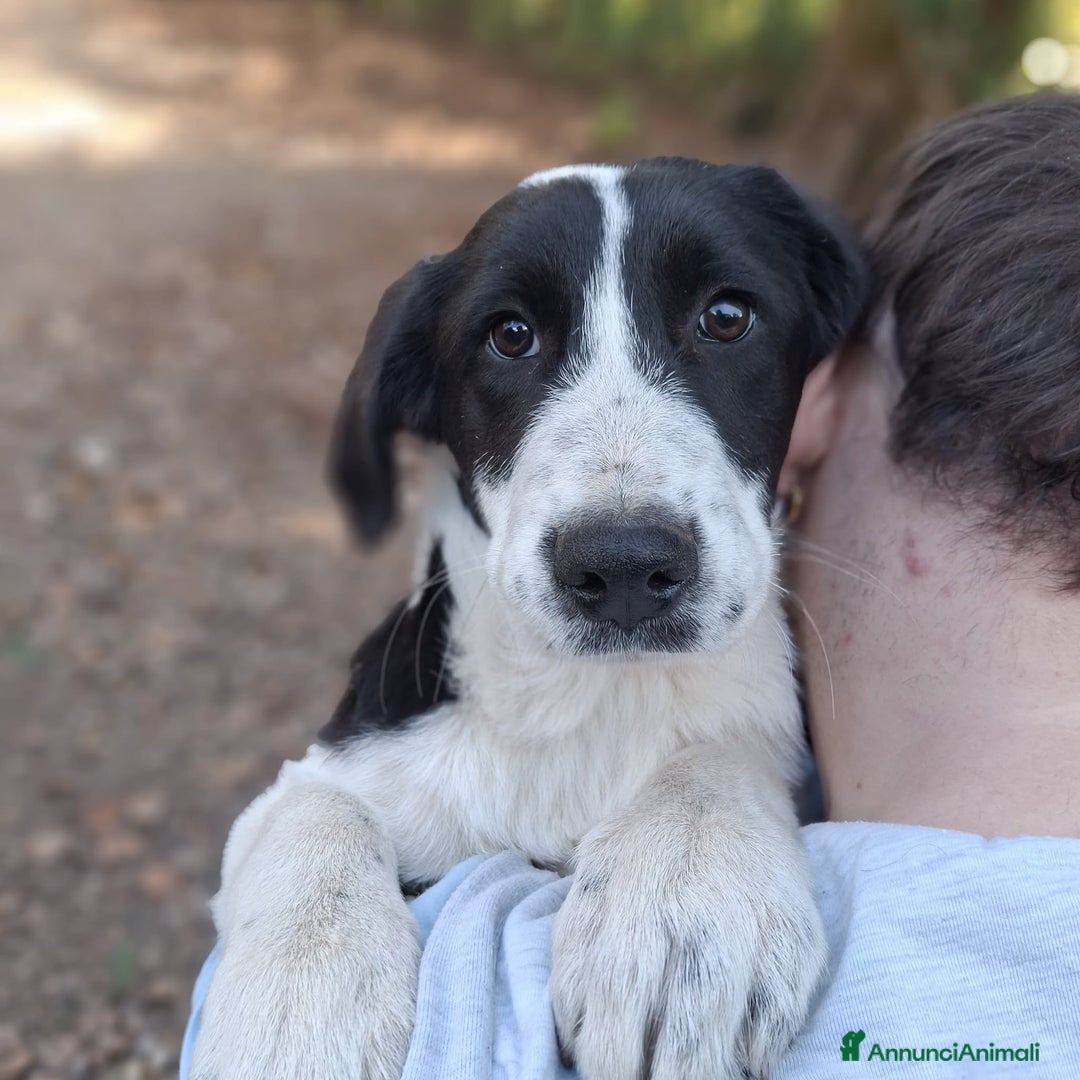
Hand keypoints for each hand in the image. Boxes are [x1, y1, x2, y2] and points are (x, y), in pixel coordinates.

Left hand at [551, 752, 824, 1079]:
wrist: (725, 786)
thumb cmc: (647, 844)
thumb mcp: (595, 869)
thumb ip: (577, 940)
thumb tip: (572, 1029)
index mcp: (631, 890)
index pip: (611, 988)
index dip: (603, 1050)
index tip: (600, 1073)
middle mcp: (692, 906)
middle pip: (673, 1022)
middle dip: (654, 1079)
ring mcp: (749, 923)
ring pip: (724, 1030)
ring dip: (703, 1075)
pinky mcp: (797, 938)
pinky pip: (778, 1018)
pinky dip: (757, 1051)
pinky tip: (739, 1056)